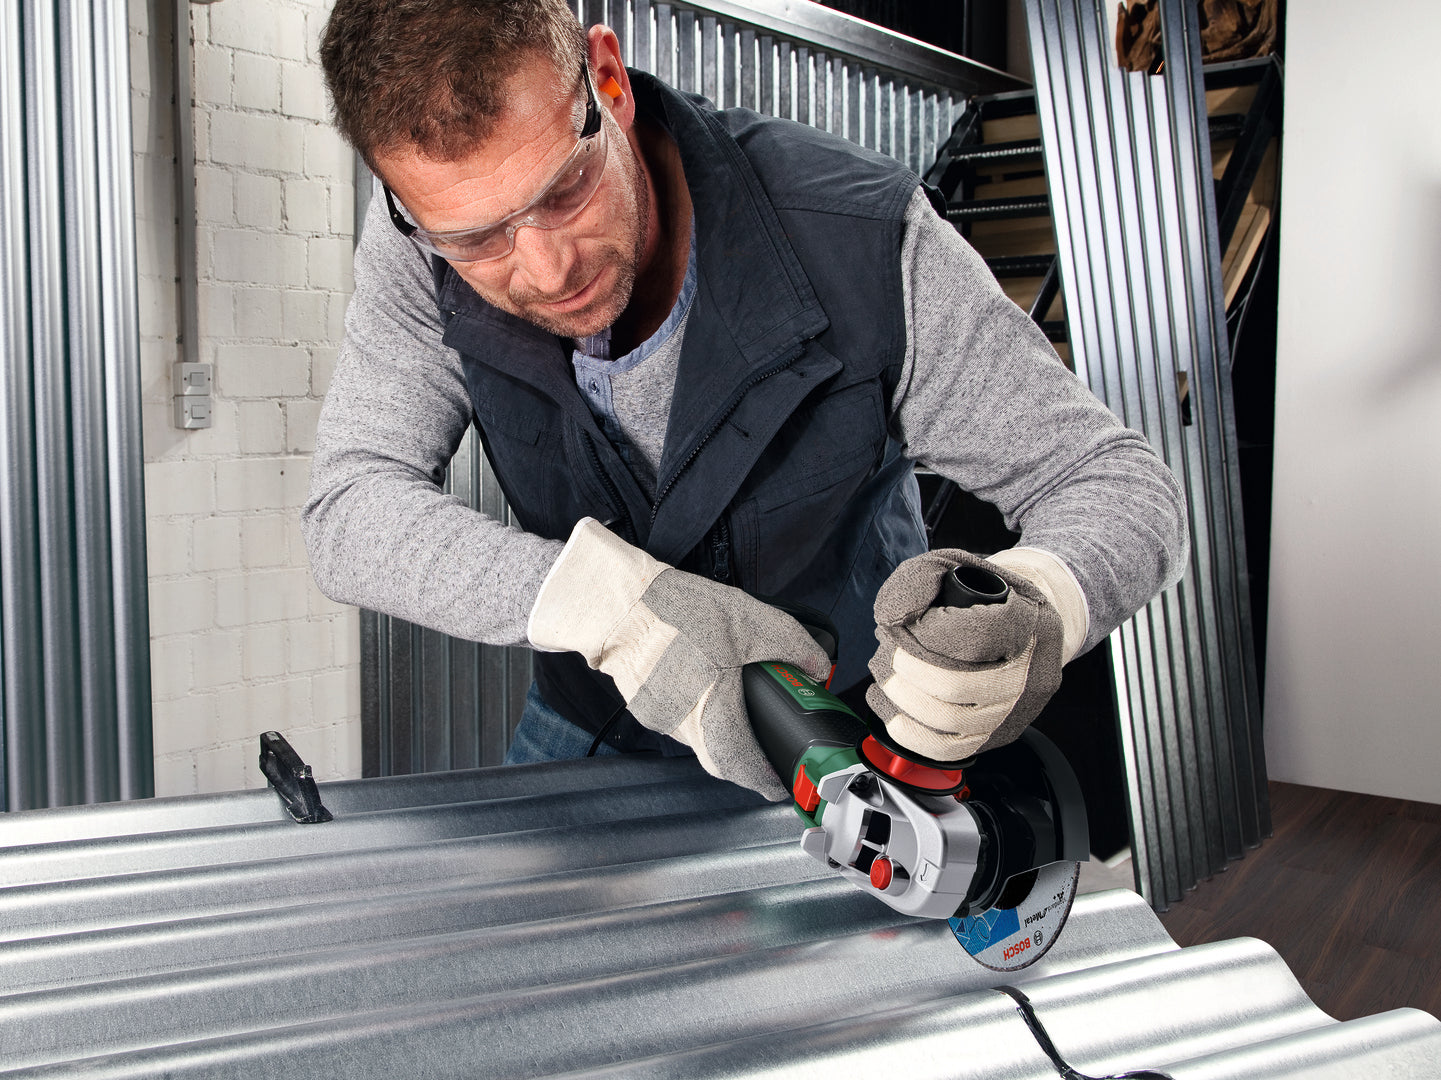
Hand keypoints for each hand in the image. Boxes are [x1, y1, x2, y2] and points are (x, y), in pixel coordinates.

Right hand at [528, 518, 831, 799]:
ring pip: (699, 743)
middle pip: (720, 761)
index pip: (741, 764)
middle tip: (766, 757)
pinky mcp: (645, 707)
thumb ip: (792, 645)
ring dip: (721, 737)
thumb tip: (816, 666)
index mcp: (711, 707)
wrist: (619, 605)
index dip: (763, 780)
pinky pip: (679, 724)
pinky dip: (698, 717)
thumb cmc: (677, 611)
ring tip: (739, 713)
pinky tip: (705, 690)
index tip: (779, 784)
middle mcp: (683, 723)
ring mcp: (660, 718)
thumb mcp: (750, 619)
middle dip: (746, 763)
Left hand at [865, 548, 1087, 761]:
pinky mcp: (998, 736)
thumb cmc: (987, 597)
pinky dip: (910, 732)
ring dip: (903, 700)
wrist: (1024, 626)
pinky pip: (950, 750)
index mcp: (1027, 623)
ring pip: (950, 722)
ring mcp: (1016, 710)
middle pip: (956, 684)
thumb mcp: (957, 566)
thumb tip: (894, 617)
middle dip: (906, 670)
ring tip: (887, 678)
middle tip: (890, 654)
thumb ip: (920, 578)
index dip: (928, 632)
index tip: (906, 624)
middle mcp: (1029, 672)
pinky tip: (892, 709)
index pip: (975, 635)